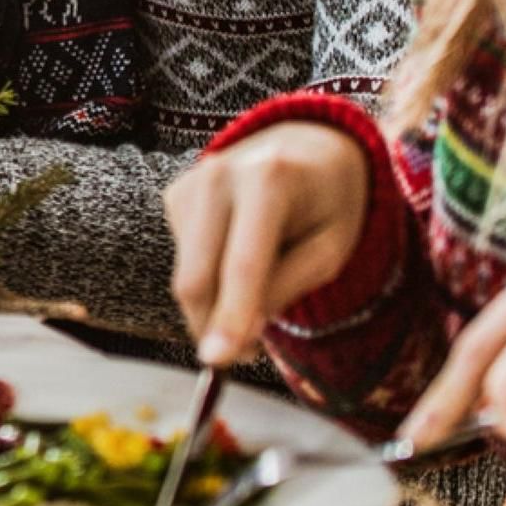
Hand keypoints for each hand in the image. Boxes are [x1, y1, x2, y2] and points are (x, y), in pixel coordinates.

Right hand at [162, 122, 372, 367]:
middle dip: (213, 327)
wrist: (305, 145)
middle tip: (245, 355)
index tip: (218, 360)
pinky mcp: (174, 195)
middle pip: (198, 275)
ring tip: (256, 297)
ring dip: (214, 306)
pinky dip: (210, 278)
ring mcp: (189, 182)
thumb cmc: (330, 201)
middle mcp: (218, 174)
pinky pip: (184, 260)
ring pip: (186, 275)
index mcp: (270, 179)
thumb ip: (286, 288)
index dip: (230, 315)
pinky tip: (238, 257)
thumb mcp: (331, 248)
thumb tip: (237, 335)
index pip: (243, 263)